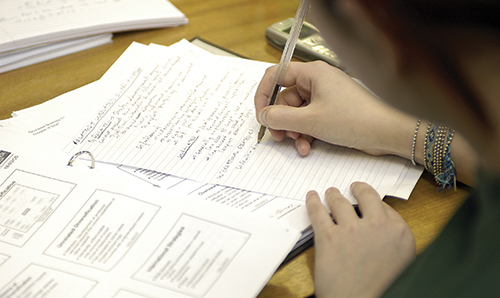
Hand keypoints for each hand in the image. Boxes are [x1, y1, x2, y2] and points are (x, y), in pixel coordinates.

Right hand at [254, 61, 416, 156]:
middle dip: (280, 120)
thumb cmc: (355, 119)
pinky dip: (305, 134)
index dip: (264, 94)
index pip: (276, 75)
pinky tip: (308, 147)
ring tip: (298, 144)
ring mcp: (325, 97)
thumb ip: (281, 117)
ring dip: (293, 130)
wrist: (386, 132)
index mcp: (312, 73)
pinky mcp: (331, 112)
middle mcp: (317, 82)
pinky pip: (309, 120)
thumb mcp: (310, 120)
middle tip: (278, 136)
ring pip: (296, 113)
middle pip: (285, 98)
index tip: (261, 114)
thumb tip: (263, 115)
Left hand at [306, 183, 415, 297]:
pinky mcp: (328, 236)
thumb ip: (393, 241)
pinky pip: (318, 211)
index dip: (373, 204)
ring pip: (339, 201)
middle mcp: (378, 226)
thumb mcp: (401, 264)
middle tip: (352, 188)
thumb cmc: (380, 290)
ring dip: (334, 194)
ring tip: (330, 192)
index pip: (385, 208)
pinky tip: (312, 197)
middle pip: (366, 196)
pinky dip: (313, 201)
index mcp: (400, 234)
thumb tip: (382, 227)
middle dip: (358, 189)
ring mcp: (351, 229)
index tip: (368, 201)